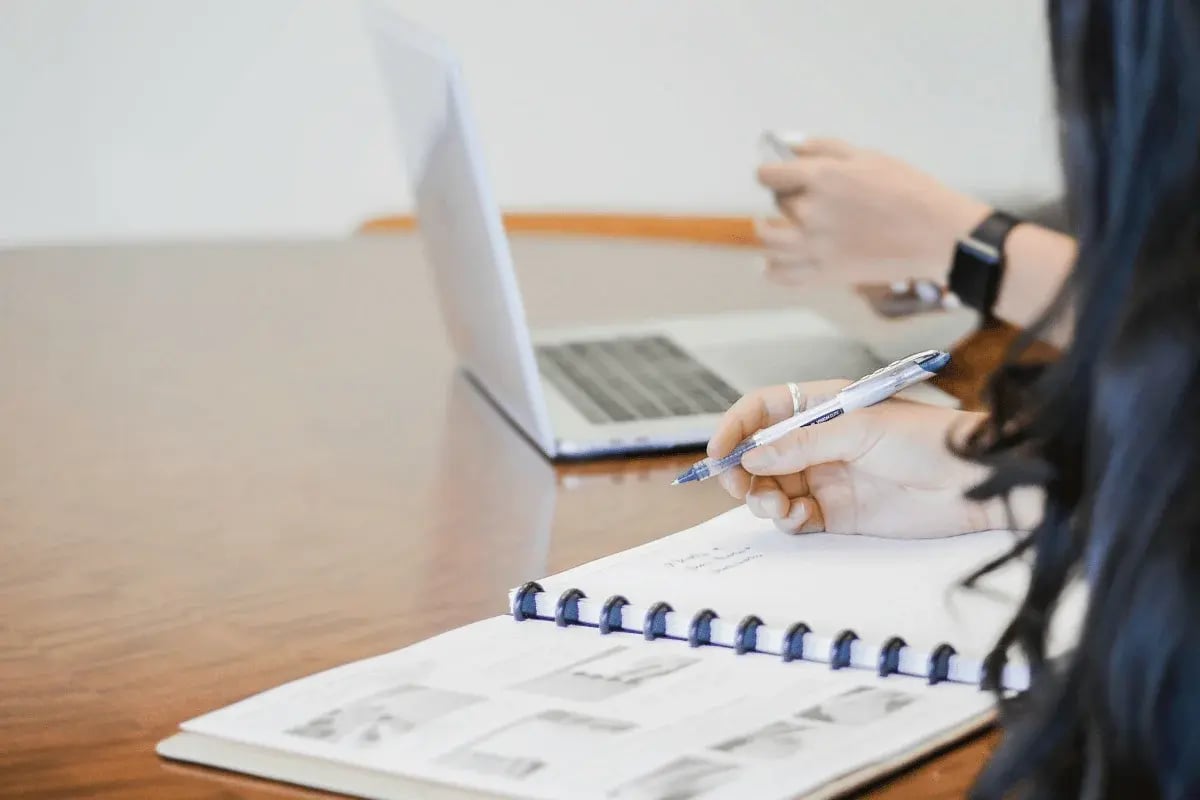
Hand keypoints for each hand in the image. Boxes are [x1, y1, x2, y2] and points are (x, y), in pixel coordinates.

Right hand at [708, 380, 1002, 537]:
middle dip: (742, 470)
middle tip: (739, 486)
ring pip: (771, 488)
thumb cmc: (929, 439)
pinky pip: (795, 517)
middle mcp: (819, 442)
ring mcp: (827, 478)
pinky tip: (796, 517)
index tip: (717, 452)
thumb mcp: (860, 430)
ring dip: (762, 498)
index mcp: (823, 407)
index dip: (736, 428)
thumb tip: (752, 457)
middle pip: (759, 454)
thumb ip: (802, 445)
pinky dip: (785, 519)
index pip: (763, 410)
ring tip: (774, 504)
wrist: (976, 484)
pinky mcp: (838, 514)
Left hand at [754, 138, 990, 283]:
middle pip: (777, 204)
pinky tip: (773, 262)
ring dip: (769, 232)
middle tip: (807, 198)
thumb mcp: (867, 156)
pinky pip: (782, 275)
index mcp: (821, 178)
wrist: (937, 234)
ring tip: (773, 227)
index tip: (778, 174)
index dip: (771, 172)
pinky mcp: (825, 274)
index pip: (768, 175)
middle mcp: (811, 213)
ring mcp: (816, 247)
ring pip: (770, 241)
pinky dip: (772, 269)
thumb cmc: (908, 189)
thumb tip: (787, 145)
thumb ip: (822, 148)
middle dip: (786, 197)